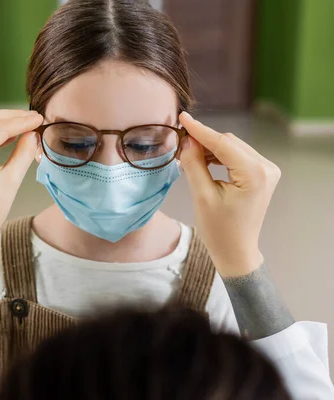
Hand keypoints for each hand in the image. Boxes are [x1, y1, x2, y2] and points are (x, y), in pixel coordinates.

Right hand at [178, 112, 280, 276]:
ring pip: (233, 147)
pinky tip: (204, 162)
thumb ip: (194, 165)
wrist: (236, 251)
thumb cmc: (219, 230)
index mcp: (254, 174)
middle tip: (180, 145)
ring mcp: (267, 171)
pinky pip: (237, 156)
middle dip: (204, 140)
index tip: (183, 117)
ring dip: (211, 148)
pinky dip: (220, 156)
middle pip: (229, 142)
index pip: (223, 143)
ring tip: (189, 157)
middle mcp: (266, 168)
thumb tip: (187, 141)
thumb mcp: (202, 197)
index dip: (200, 130)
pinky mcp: (262, 174)